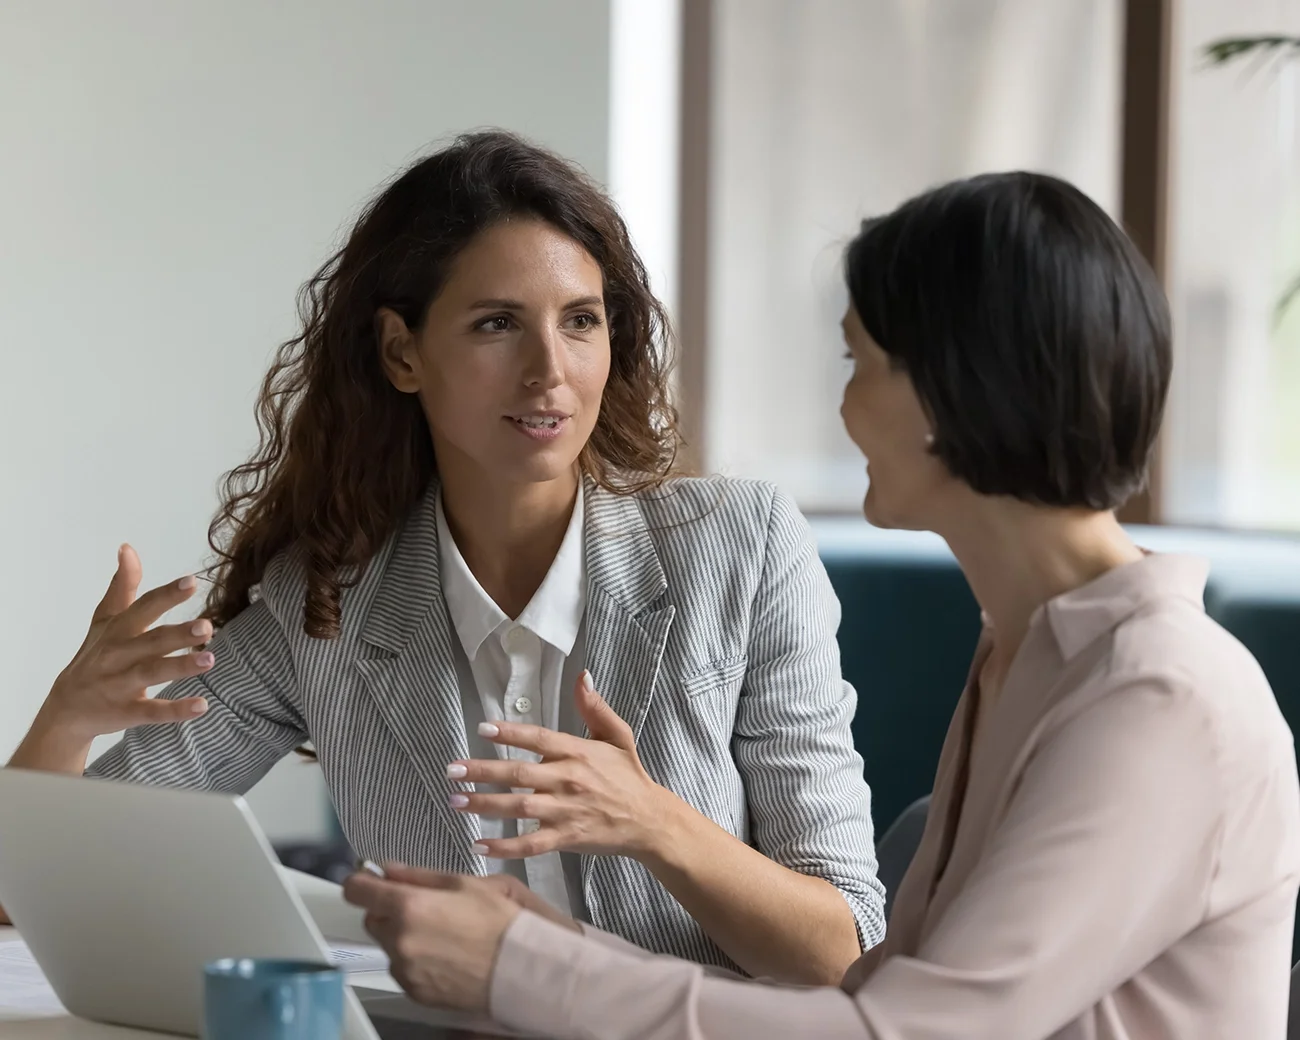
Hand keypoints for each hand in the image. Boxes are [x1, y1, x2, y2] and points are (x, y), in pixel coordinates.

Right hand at [37, 545, 212, 741]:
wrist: (65, 709)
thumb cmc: (95, 656)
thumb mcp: (106, 620)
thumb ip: (122, 586)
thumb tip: (128, 548)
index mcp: (118, 630)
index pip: (143, 608)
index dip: (166, 595)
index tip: (192, 581)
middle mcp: (118, 655)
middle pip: (150, 641)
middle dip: (178, 633)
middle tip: (208, 626)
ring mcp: (121, 685)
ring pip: (151, 673)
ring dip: (180, 667)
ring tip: (210, 660)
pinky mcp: (126, 712)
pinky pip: (152, 712)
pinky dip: (176, 710)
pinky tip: (202, 705)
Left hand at [343, 864, 526, 1012]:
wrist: (517, 967)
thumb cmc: (497, 921)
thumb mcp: (463, 883)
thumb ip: (418, 875)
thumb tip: (387, 869)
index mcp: (408, 906)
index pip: (356, 890)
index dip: (362, 882)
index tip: (371, 881)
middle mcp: (398, 939)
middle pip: (372, 918)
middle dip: (389, 910)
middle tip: (424, 908)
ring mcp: (404, 969)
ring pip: (389, 945)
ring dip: (403, 937)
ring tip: (442, 935)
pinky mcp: (413, 991)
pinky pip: (403, 969)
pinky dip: (415, 961)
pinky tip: (444, 956)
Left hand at [446, 671, 679, 860]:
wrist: (649, 820)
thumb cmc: (629, 777)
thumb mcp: (618, 736)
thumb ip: (596, 708)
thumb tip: (582, 676)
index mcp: (578, 752)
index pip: (538, 739)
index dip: (510, 733)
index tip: (482, 729)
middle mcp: (568, 780)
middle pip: (519, 774)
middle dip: (483, 772)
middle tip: (452, 770)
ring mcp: (565, 811)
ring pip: (519, 807)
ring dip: (485, 805)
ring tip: (455, 802)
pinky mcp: (566, 838)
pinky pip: (530, 843)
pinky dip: (504, 846)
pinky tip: (479, 845)